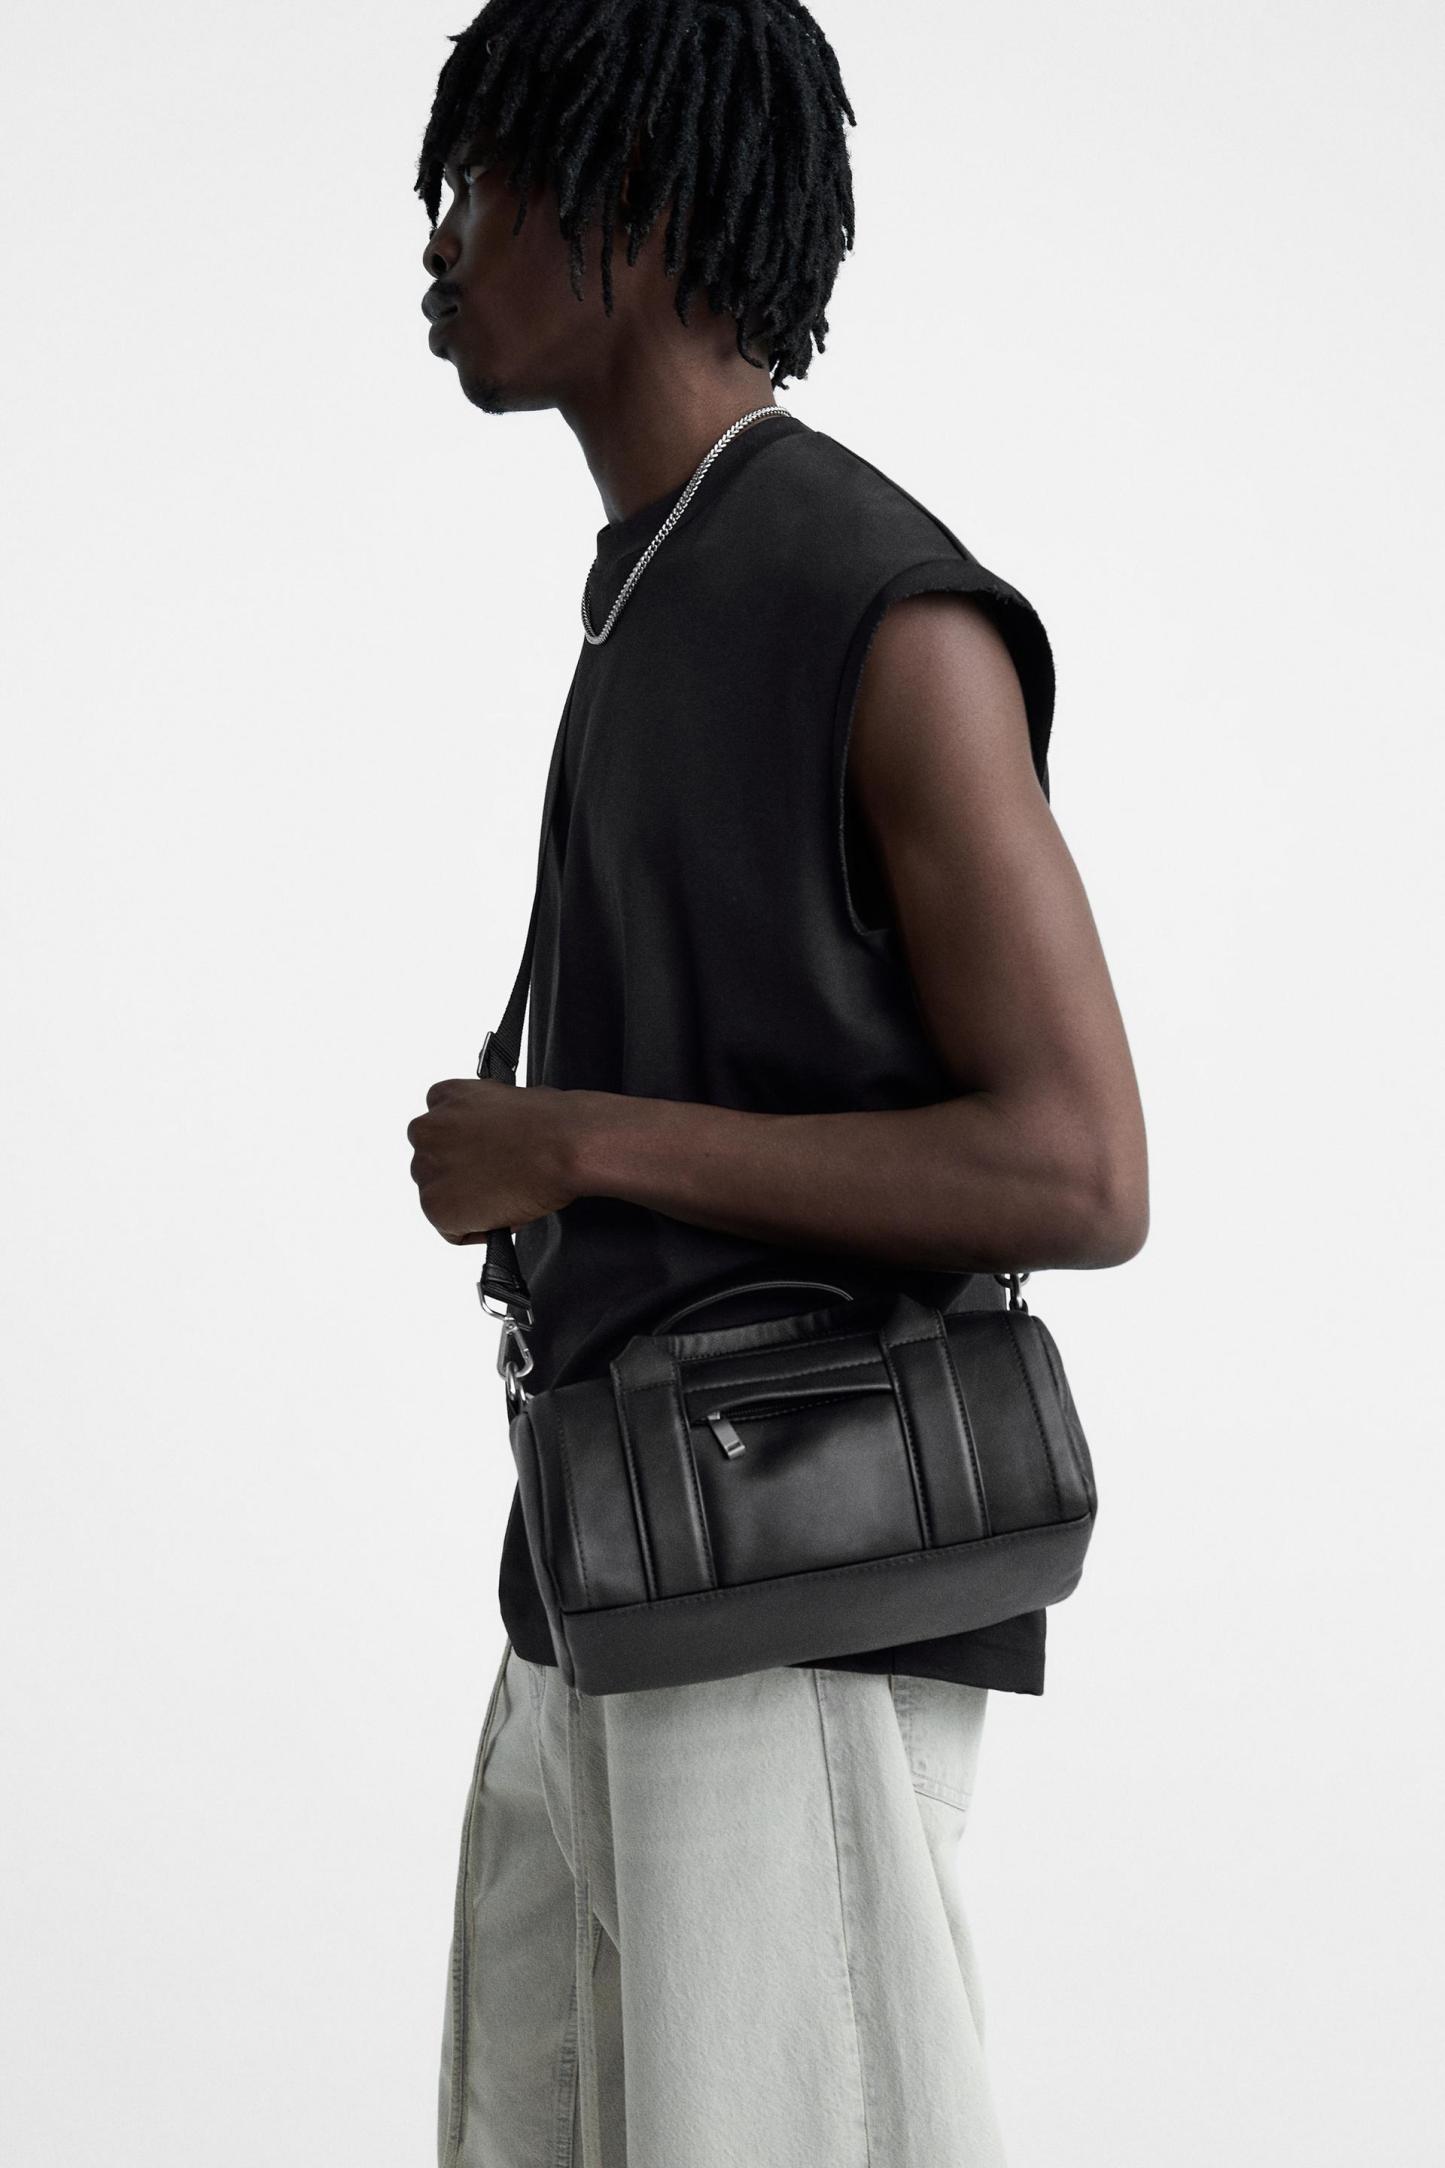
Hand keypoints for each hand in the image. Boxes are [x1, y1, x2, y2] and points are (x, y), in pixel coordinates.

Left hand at [406, 1078, 583, 1244]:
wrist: (560, 1147)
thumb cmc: (550, 1121)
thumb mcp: (506, 1098)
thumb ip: (482, 1117)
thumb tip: (489, 1138)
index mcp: (443, 1096)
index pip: (439, 1128)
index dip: (465, 1147)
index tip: (486, 1156)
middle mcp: (426, 1129)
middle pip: (433, 1164)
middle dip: (460, 1175)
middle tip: (498, 1180)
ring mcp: (426, 1169)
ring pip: (440, 1197)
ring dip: (468, 1202)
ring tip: (506, 1196)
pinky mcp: (435, 1206)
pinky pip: (452, 1230)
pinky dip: (478, 1229)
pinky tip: (505, 1213)